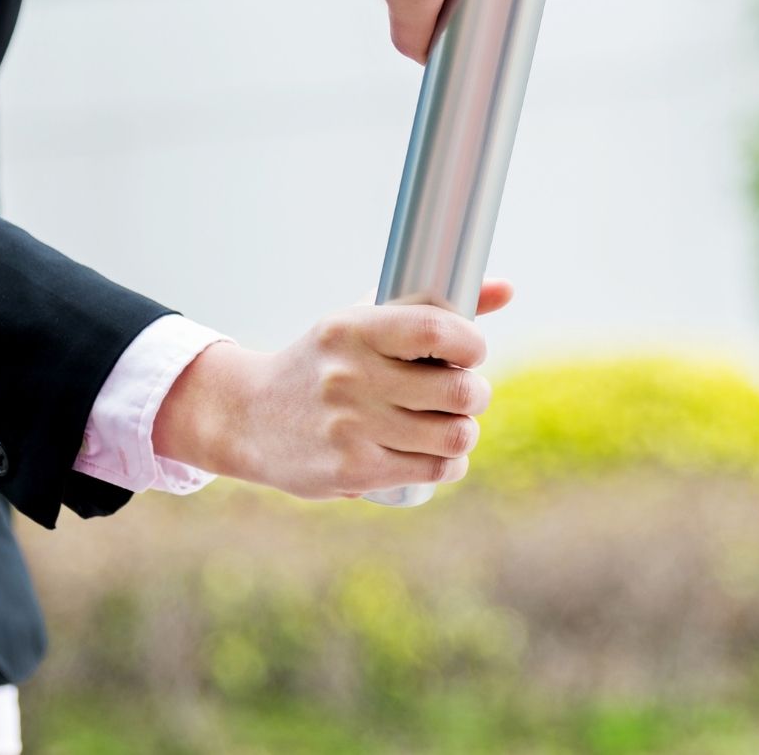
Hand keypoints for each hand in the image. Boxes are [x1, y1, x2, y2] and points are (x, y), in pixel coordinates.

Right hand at [155, 280, 514, 498]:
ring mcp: (351, 426)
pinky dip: (450, 464)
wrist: (250, 418)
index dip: (472, 344)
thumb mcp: (362, 323)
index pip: (435, 331)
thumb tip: (507, 288)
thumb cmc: (323, 364)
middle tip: (466, 393)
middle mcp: (350, 376)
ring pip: (454, 434)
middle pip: (458, 390)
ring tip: (453, 424)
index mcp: (352, 330)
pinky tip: (440, 454)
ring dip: (465, 431)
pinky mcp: (354, 469)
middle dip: (476, 393)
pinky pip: (433, 469)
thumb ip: (432, 307)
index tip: (472, 352)